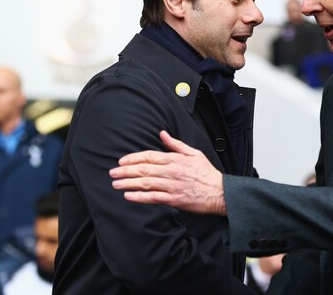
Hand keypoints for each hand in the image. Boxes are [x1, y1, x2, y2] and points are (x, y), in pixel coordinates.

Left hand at [109, 130, 226, 215]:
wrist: (219, 192)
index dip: (133, 158)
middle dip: (125, 171)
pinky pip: (152, 197)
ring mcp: (172, 186)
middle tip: (112, 172)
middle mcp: (171, 171)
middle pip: (143, 170)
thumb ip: (176, 144)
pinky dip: (139, 197)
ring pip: (145, 183)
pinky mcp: (173, 199)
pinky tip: (128, 196)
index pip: (149, 156)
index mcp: (175, 159)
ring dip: (128, 183)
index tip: (122, 161)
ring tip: (116, 184)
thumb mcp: (194, 153)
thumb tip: (162, 133)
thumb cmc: (207, 173)